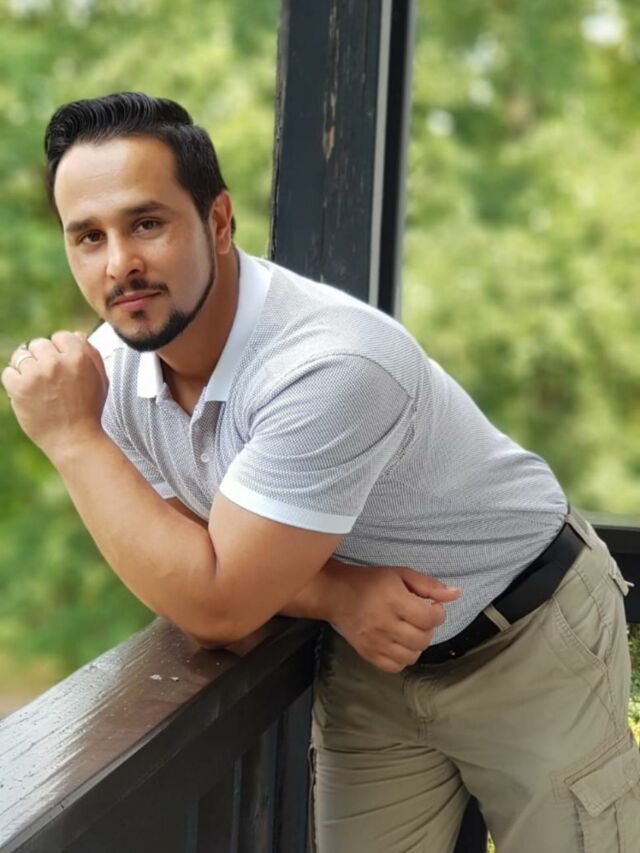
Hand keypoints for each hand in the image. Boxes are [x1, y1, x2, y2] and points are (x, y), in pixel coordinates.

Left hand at [1, 331, 107, 462]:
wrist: (74, 439)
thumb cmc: (89, 411)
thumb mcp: (100, 379)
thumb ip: (91, 353)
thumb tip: (77, 334)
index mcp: (78, 357)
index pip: (60, 336)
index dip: (60, 350)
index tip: (61, 364)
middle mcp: (56, 362)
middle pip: (38, 344)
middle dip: (42, 358)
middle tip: (48, 377)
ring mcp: (36, 374)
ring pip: (21, 355)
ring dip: (26, 367)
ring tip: (36, 384)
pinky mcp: (19, 387)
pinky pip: (8, 372)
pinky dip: (14, 381)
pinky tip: (27, 391)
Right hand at [328, 560, 460, 672]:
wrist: (335, 594)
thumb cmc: (370, 581)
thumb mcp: (400, 574)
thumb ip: (429, 585)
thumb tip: (456, 594)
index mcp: (393, 600)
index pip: (430, 618)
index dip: (438, 613)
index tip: (431, 606)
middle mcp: (384, 623)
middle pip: (423, 639)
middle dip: (428, 628)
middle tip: (418, 617)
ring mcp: (375, 642)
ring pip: (412, 655)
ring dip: (417, 643)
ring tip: (409, 630)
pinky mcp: (367, 654)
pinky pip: (396, 666)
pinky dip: (403, 657)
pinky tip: (398, 642)